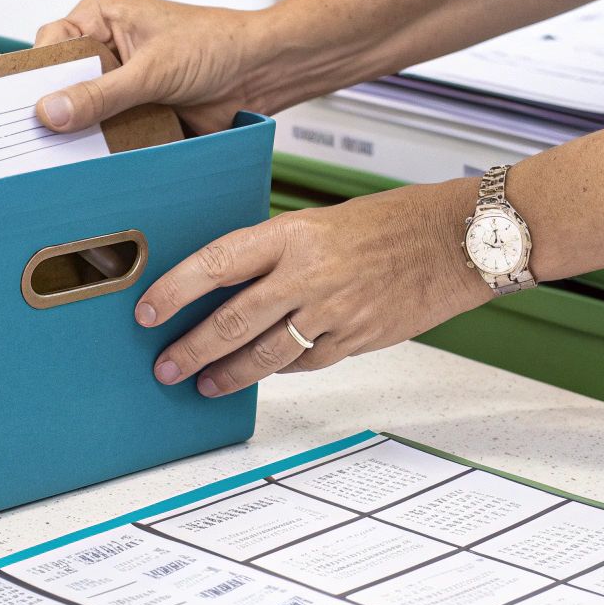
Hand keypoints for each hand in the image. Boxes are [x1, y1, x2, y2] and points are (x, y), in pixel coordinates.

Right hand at [33, 0, 275, 134]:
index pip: (51, 44)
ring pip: (83, 109)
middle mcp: (106, 44)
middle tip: (39, 138)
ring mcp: (120, 79)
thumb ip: (100, 95)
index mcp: (102, 14)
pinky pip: (107, 129)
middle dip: (58, 108)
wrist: (261, 72)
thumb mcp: (151, 71)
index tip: (24, 108)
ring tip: (65, 155)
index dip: (37, 76)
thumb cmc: (216, 45)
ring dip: (83, 131)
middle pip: (62, 80)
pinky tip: (97, 160)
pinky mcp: (134, 108)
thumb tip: (51, 112)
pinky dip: (105, 144)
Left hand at [138, 179, 493, 396]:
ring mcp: (333, 312)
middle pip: (233, 320)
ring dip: (227, 373)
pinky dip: (279, 370)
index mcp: (293, 234)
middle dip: (191, 348)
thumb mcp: (322, 221)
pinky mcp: (355, 339)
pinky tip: (261, 374)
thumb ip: (278, 251)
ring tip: (204, 383)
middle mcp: (308, 274)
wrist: (455, 241)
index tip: (148, 310)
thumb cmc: (392, 222)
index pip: (216, 263)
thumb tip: (232, 283)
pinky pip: (304, 363)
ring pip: (264, 353)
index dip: (176, 290)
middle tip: (165, 365)